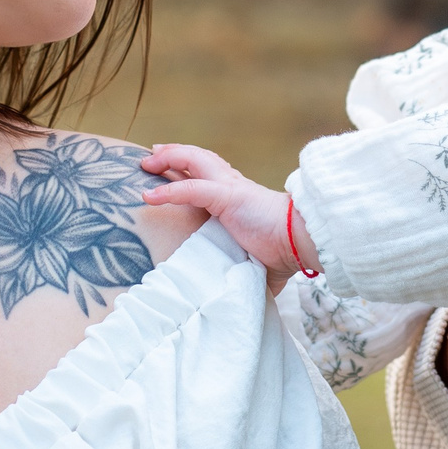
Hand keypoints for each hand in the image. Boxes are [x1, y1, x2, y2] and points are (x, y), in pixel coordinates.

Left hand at [141, 143, 306, 288]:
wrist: (300, 241)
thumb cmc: (284, 251)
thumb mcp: (256, 259)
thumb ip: (245, 269)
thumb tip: (243, 294)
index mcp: (237, 198)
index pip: (208, 175)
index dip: (188, 169)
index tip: (167, 171)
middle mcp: (233, 185)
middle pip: (199, 158)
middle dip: (174, 154)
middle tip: (152, 157)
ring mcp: (230, 188)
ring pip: (195, 160)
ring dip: (170, 158)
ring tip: (147, 162)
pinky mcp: (228, 197)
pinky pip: (192, 188)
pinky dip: (169, 190)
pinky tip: (149, 195)